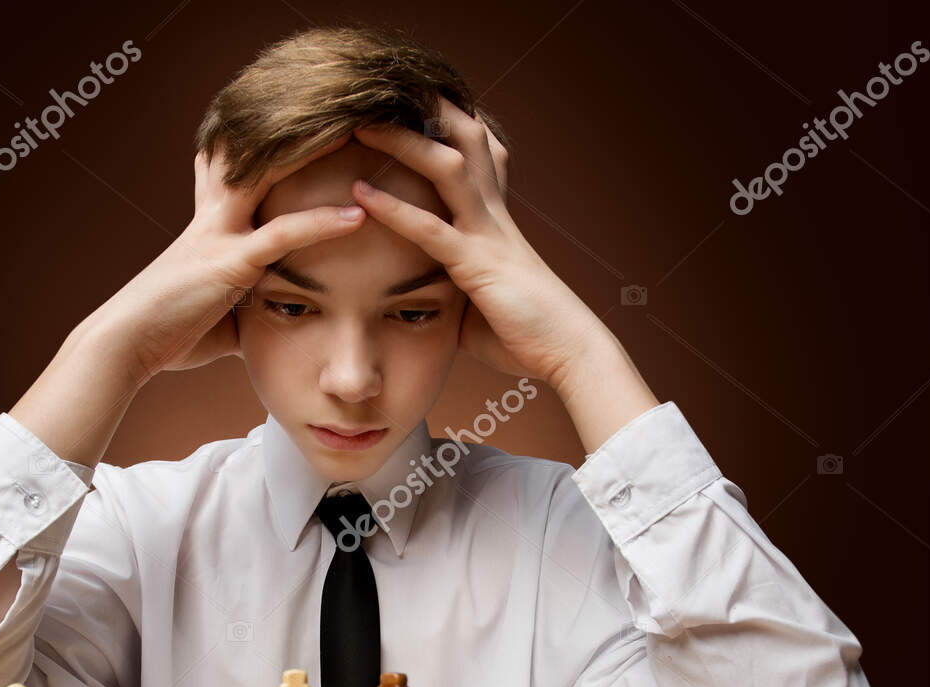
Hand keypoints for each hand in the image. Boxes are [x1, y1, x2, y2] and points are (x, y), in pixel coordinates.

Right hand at [11, 134, 367, 461]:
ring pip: (269, 176)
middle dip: (294, 129)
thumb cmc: (165, 337)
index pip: (234, 171)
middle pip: (256, 155)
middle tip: (338, 106)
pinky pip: (281, 235)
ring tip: (358, 133)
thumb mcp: (215, 320)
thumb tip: (265, 331)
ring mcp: (220, 235)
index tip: (291, 123)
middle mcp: (213, 219)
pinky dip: (321, 223)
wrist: (122, 344)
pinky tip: (357, 215)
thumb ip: (244, 312)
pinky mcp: (229, 262)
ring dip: (313, 153)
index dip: (260, 146)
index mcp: (207, 227)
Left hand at [347, 99, 607, 390]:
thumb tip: (420, 294)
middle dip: (424, 108)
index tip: (410, 100)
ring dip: (403, 141)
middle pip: (465, 136)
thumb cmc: (525, 333)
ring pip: (448, 165)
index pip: (477, 150)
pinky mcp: (479, 265)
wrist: (570, 353)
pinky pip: (432, 228)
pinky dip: (394, 208)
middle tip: (381, 89)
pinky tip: (359, 194)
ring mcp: (488, 234)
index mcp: (496, 217)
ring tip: (359, 124)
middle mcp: (494, 214)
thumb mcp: (479, 301)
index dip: (448, 120)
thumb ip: (450, 283)